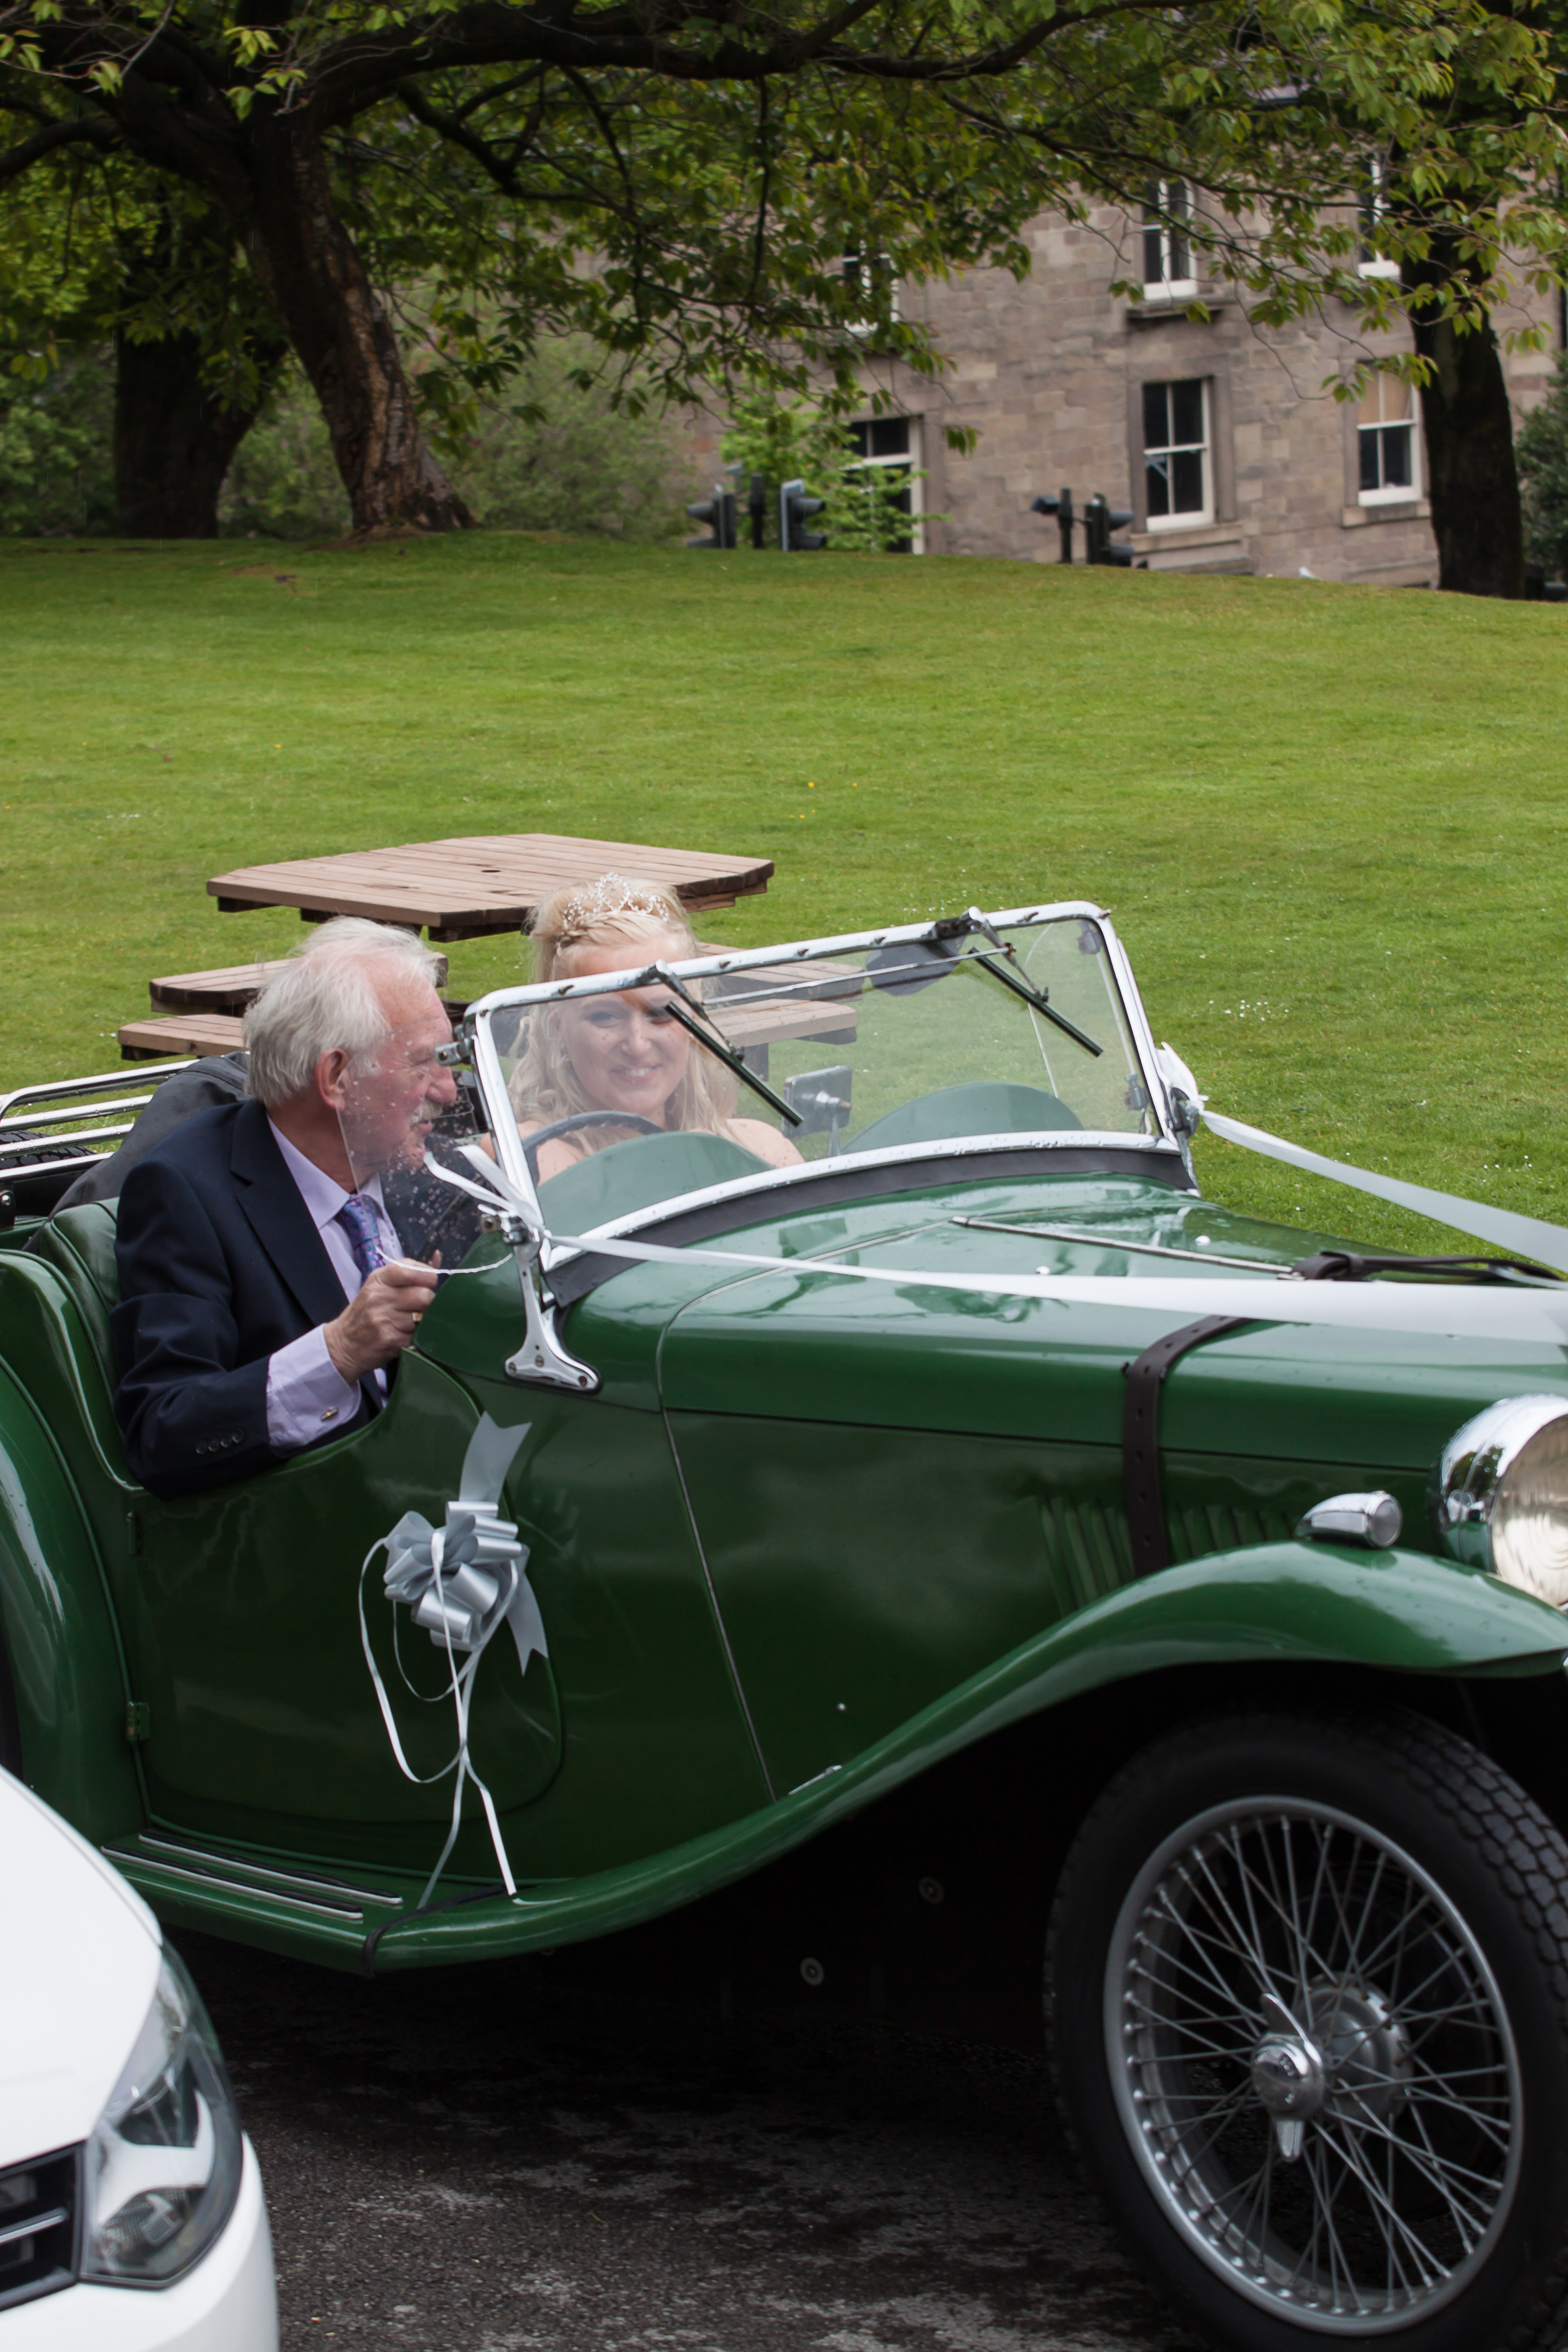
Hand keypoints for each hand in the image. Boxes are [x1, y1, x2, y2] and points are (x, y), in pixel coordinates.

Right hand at [324, 1259, 439, 1383]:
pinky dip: (415, 1337)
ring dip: (422, 1322)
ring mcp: (383, 1319)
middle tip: (419, 1307)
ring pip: (423, 1317)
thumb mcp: (381, 1285)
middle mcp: (379, 1297)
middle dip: (428, 1303)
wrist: (343, 1343)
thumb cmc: (367, 1311)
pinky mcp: (389, 1340)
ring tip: (409, 1323)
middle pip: (424, 1296)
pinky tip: (403, 1335)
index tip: (427, 1284)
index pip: (413, 1270)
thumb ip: (410, 1271)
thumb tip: (437, 1256)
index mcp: (379, 1279)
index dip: (428, 1277)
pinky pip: (417, 1336)